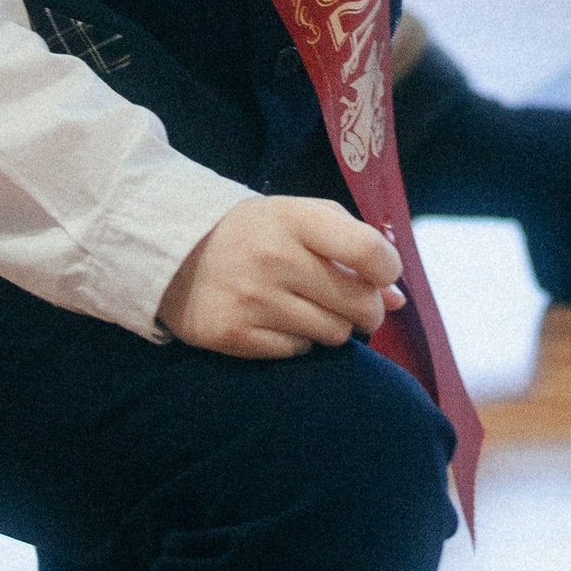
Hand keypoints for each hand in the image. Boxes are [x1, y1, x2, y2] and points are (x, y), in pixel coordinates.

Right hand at [157, 198, 407, 359]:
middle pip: (359, 304)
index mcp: (294, 218)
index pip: (368, 251)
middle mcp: (273, 257)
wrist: (174, 253)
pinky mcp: (234, 335)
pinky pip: (299, 351)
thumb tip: (397, 300)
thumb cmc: (256, 233)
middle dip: (366, 309)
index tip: (379, 274)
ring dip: (332, 325)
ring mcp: (252, 299)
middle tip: (350, 302)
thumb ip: (353, 245)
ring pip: (334, 334)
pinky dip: (298, 340)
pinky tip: (277, 320)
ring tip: (307, 306)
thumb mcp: (301, 219)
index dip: (387, 270)